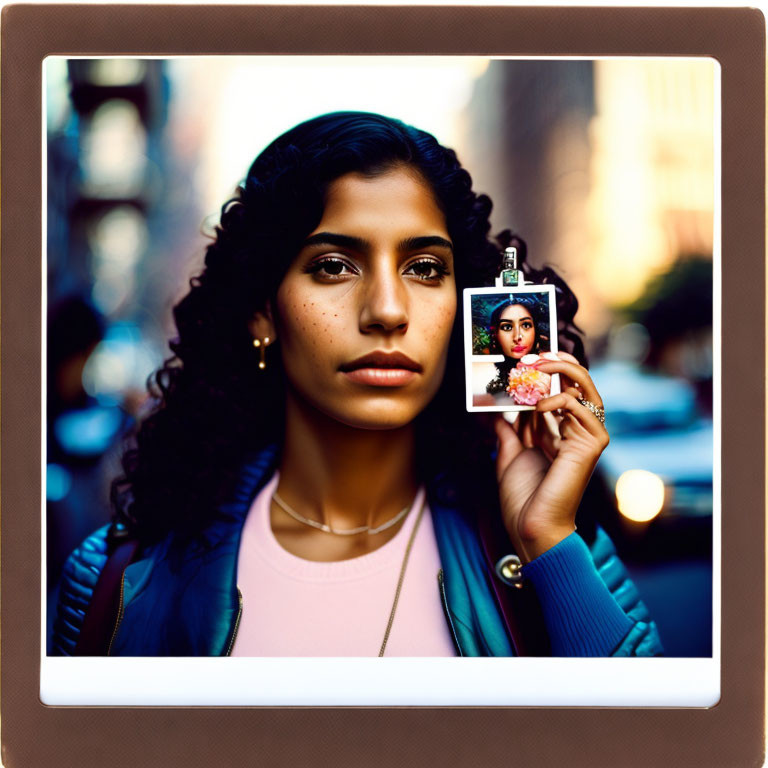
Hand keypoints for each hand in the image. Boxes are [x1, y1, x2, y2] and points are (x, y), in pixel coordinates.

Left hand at [495, 352, 608, 563]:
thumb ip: (505, 432)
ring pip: (585, 388)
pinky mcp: (590, 445)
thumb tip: (492, 412)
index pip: (555, 390)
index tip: (520, 360)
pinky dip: (558, 400)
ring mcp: (585, 437)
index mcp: (557, 433)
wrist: (531, 527)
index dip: (539, 373)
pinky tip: (536, 406)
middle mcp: (574, 431)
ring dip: (560, 371)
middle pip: (576, 384)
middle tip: (533, 355)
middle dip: (556, 363)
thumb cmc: (522, 499)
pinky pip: (579, 408)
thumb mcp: (507, 456)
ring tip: (536, 366)